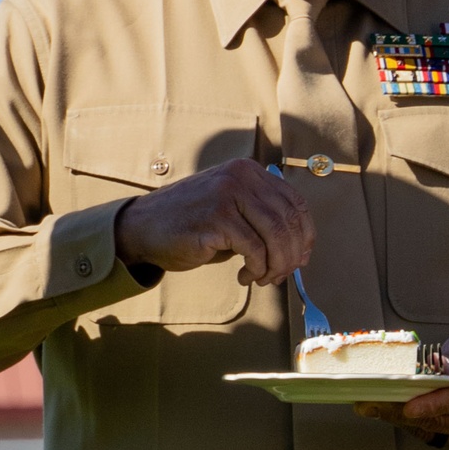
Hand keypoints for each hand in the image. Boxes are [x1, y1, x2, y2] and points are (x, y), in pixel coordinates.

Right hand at [115, 158, 314, 286]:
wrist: (143, 227)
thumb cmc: (190, 223)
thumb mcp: (231, 209)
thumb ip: (262, 220)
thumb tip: (300, 251)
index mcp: (249, 171)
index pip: (295, 202)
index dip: (305, 235)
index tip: (301, 258)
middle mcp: (241, 177)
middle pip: (289, 221)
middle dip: (291, 255)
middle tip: (280, 275)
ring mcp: (228, 195)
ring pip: (276, 236)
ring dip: (276, 265)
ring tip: (263, 278)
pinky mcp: (217, 219)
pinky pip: (255, 251)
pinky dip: (257, 270)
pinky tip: (245, 277)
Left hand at [355, 333, 448, 449]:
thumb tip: (430, 372)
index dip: (432, 405)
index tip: (407, 406)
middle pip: (444, 421)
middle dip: (404, 413)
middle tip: (371, 404)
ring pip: (436, 432)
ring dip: (403, 421)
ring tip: (374, 407)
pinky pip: (438, 438)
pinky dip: (414, 427)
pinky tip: (394, 414)